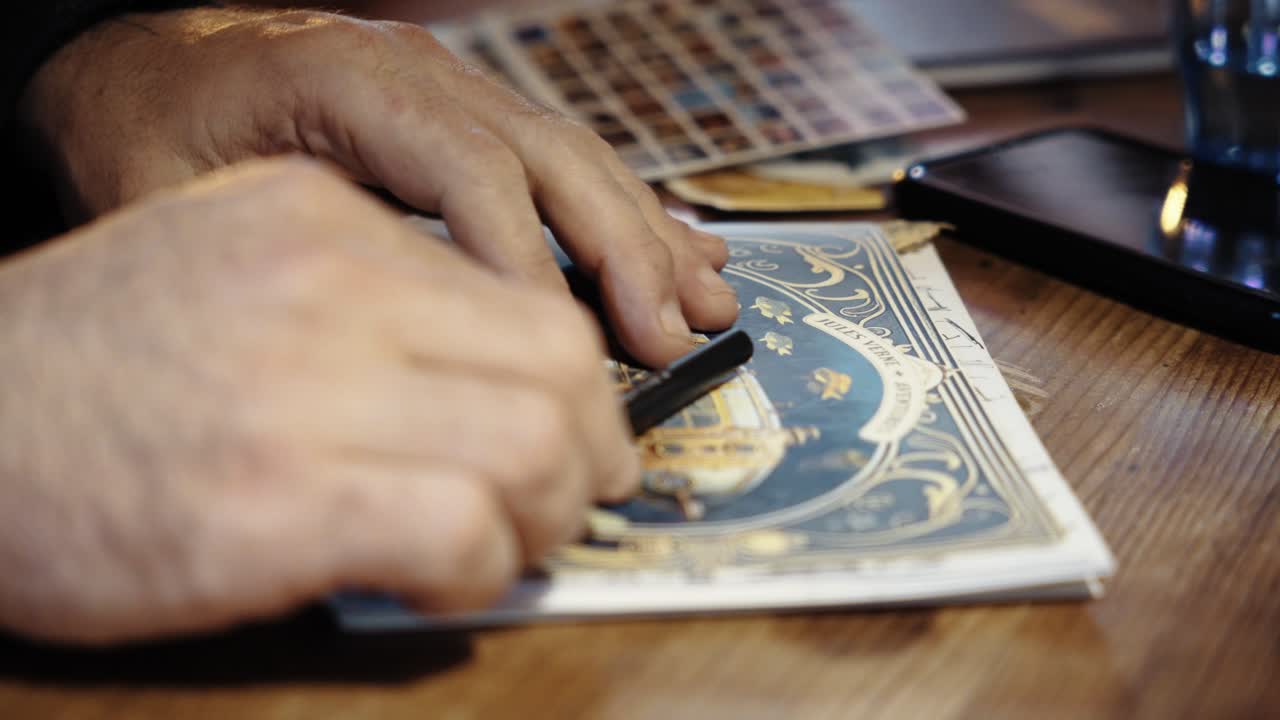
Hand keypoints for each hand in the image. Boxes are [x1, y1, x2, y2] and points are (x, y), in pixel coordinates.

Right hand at [0, 158, 638, 643]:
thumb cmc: (92, 365)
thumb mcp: (234, 265)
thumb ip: (367, 300)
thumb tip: (492, 380)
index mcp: (325, 224)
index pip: (532, 303)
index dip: (582, 392)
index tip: (580, 439)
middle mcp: (327, 288)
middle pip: (559, 369)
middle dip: (589, 456)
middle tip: (568, 503)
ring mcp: (304, 392)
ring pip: (532, 447)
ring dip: (545, 520)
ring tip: (503, 547)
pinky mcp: (275, 505)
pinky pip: (462, 531)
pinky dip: (482, 572)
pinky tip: (442, 581)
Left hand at [19, 6, 737, 367]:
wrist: (148, 61)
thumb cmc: (148, 122)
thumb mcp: (164, 188)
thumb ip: (261, 256)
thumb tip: (368, 353)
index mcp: (352, 81)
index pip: (467, 168)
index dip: (525, 259)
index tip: (559, 349)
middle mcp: (424, 77)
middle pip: (552, 157)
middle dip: (621, 252)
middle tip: (668, 337)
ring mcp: (457, 93)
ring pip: (578, 159)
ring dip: (647, 236)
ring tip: (707, 304)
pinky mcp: (470, 121)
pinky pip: (565, 163)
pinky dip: (628, 215)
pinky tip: (677, 252)